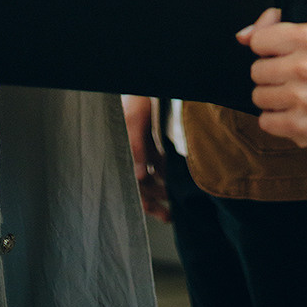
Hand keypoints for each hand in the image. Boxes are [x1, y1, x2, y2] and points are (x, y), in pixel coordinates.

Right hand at [121, 95, 170, 221]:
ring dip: (165, 181)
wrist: (135, 88)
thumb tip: (140, 176)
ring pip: (153, 173)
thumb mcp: (133, 128)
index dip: (152, 206)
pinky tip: (177, 168)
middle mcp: (132, 159)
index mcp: (125, 160)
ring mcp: (139, 150)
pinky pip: (157, 158)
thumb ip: (136, 152)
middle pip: (147, 187)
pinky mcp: (146, 139)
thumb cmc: (129, 106)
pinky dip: (166, 165)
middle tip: (177, 210)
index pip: (138, 191)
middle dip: (161, 198)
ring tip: (181, 189)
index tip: (168, 217)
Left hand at [237, 7, 306, 150]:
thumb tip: (242, 36)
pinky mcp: (302, 127)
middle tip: (292, 77)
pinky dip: (277, 119)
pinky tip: (296, 112)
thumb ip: (278, 23)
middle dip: (270, 74)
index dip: (267, 47)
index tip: (280, 53)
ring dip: (273, 97)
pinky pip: (265, 121)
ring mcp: (304, 99)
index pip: (259, 40)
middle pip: (256, 70)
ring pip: (258, 96)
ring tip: (295, 95)